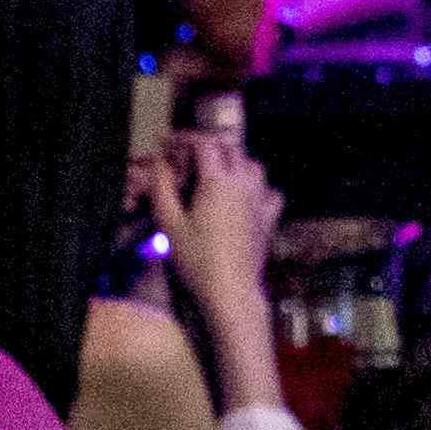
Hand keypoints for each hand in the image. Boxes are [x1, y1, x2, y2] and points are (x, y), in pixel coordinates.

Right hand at [154, 117, 278, 335]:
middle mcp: (243, 183)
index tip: (168, 143)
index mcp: (218, 180)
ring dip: (234, 162)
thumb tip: (160, 162)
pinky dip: (258, 188)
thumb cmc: (196, 259)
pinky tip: (246, 198)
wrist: (231, 291)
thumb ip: (162, 188)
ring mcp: (260, 201)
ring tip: (216, 173)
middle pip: (231, 148)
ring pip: (253, 166)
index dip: (185, 138)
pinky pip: (270, 193)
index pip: (204, 143)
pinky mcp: (269, 219)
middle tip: (188, 156)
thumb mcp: (169, 223)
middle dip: (209, 146)